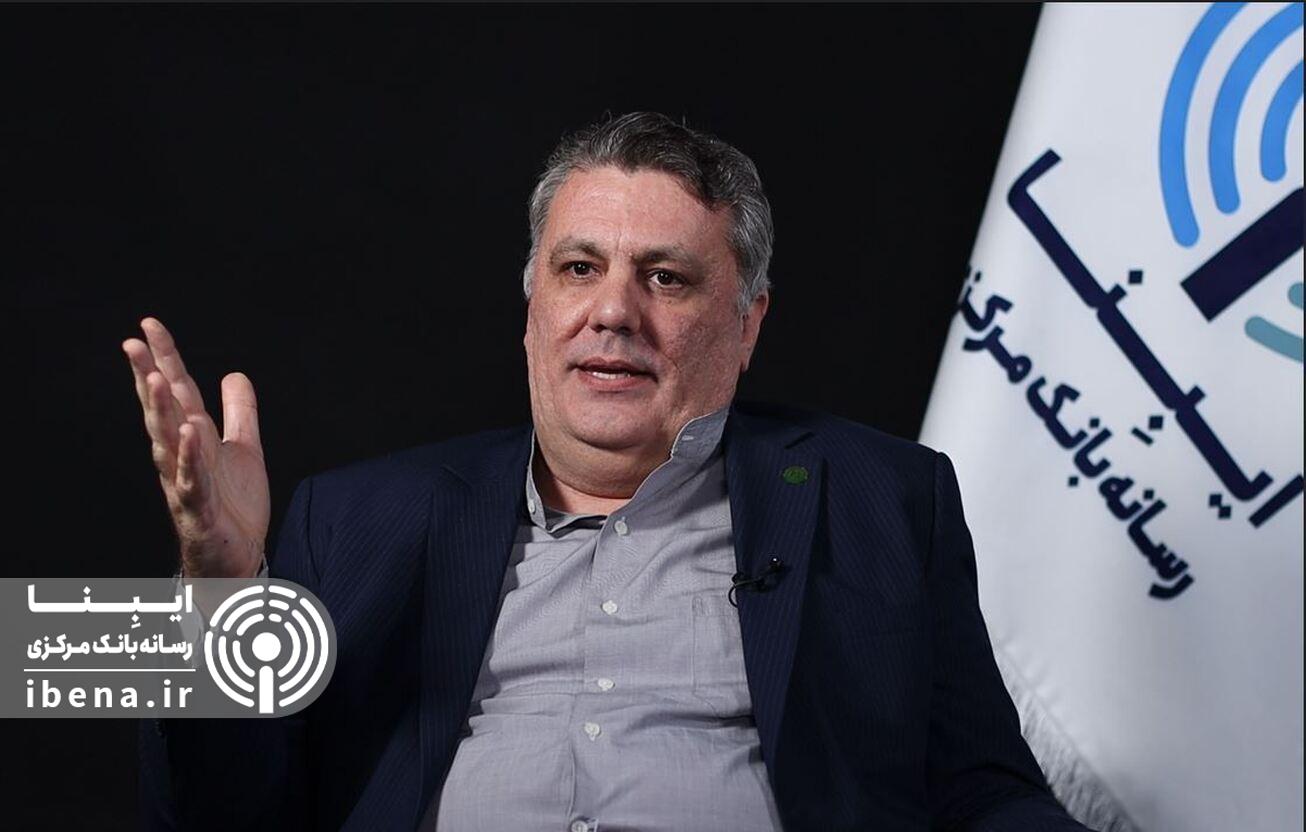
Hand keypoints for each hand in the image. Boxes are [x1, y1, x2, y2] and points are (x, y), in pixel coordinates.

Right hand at [123, 318, 269, 578]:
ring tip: (154, 378)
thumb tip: (234, 374)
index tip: (148, 324)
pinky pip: (190, 479)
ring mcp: (184, 481)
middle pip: (162, 410)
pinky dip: (189, 456)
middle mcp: (182, 455)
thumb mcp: (244, 448)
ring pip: (167, 442)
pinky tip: (189, 432)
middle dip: (147, 376)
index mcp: (193, 438)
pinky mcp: (196, 509)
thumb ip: (239, 412)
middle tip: (132, 343)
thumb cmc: (233, 505)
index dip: (164, 357)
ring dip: (161, 411)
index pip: (176, 391)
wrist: (237, 558)